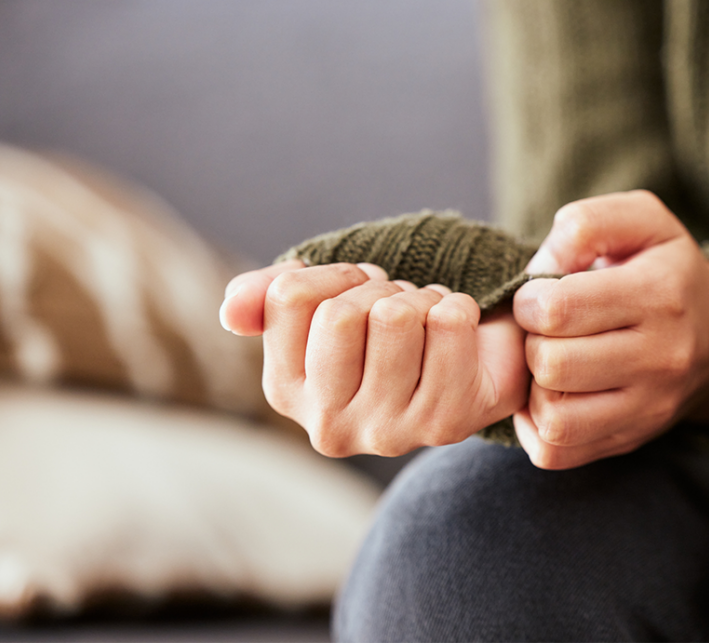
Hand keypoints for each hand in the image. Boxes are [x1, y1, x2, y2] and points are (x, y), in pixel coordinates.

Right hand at [220, 260, 528, 456]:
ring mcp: (386, 433)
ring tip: (427, 322)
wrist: (476, 361)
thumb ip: (268, 296)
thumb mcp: (324, 304)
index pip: (291, 296)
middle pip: (341, 314)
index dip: (338, 276)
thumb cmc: (391, 330)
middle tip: (399, 309)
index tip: (360, 291)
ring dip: (421, 299)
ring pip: (396, 316)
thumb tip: (233, 310)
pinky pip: (449, 322)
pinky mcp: (445, 424)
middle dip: (379, 290)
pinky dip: (458, 307)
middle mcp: (327, 426)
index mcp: (285, 392)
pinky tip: (457, 334)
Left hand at [512, 190, 708, 468]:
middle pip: (552, 365)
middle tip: (543, 331)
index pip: (560, 309)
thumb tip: (542, 268)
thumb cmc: (662, 267)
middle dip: (531, 342)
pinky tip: (547, 396)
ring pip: (554, 417)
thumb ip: (586, 225)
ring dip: (534, 388)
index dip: (529, 299)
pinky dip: (536, 427)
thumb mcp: (639, 221)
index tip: (539, 296)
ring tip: (546, 363)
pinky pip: (557, 451)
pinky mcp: (632, 440)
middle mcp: (662, 358)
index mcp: (660, 295)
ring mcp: (650, 407)